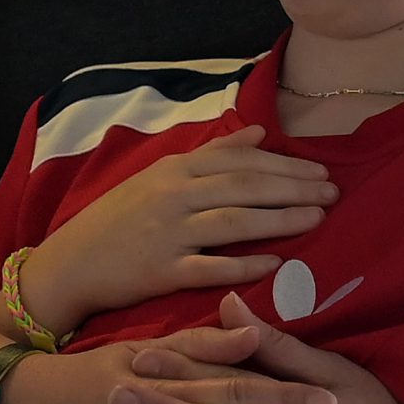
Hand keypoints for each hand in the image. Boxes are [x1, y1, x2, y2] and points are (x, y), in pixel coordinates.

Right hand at [18, 124, 338, 335]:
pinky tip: (277, 263)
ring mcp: (168, 233)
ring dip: (280, 219)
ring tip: (317, 220)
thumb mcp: (159, 175)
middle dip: (293, 188)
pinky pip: (211, 267)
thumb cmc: (119, 219)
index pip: (239, 160)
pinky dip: (246, 263)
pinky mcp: (162, 271)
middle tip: (333, 193)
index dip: (283, 163)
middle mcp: (174, 196)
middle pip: (245, 187)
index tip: (320, 170)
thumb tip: (258, 132)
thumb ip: (211, 153)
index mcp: (175, 169)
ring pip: (234, 222)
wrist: (71, 263)